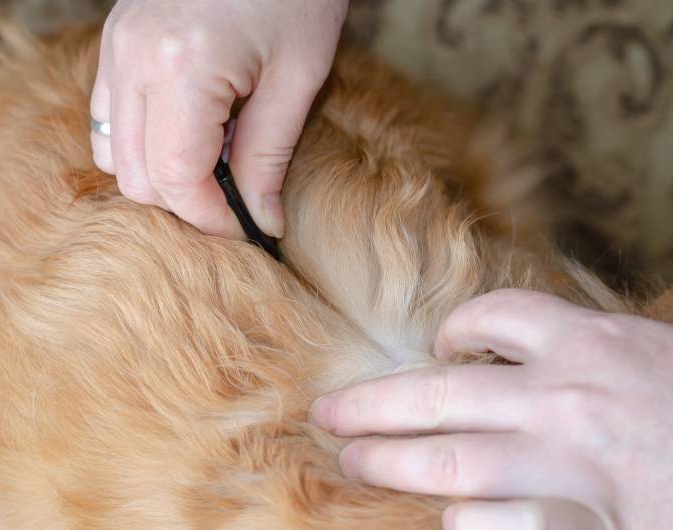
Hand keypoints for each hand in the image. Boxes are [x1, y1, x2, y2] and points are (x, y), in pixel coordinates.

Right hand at [91, 0, 347, 237]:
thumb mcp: (298, 76)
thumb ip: (269, 156)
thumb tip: (261, 220)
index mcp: (181, 68)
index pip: (176, 181)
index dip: (211, 219)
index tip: (246, 232)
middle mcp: (131, 59)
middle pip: (137, 177)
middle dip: (186, 203)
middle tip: (236, 199)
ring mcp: (115, 47)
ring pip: (114, 153)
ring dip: (161, 176)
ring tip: (214, 164)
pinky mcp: (115, 41)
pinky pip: (109, 118)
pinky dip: (143, 143)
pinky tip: (187, 134)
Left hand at [310, 289, 672, 529]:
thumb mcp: (648, 359)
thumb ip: (584, 354)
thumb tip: (506, 359)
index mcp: (592, 344)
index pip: (496, 316)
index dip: (456, 330)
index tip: (438, 347)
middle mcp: (569, 398)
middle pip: (439, 393)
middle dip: (373, 403)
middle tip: (330, 412)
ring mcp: (571, 464)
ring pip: (451, 462)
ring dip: (390, 461)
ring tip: (353, 460)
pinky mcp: (583, 523)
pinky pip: (497, 525)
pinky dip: (465, 522)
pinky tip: (447, 518)